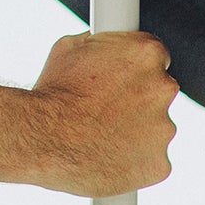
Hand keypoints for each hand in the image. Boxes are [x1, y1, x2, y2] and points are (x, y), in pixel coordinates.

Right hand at [24, 30, 178, 195]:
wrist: (40, 138)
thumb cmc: (51, 93)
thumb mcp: (69, 49)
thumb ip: (97, 44)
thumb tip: (96, 39)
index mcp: (148, 53)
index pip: (155, 58)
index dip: (134, 70)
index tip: (121, 81)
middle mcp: (164, 88)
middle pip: (158, 94)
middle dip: (137, 101)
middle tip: (104, 111)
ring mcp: (164, 129)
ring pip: (155, 130)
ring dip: (136, 133)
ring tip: (99, 138)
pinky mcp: (159, 165)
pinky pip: (151, 163)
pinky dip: (134, 163)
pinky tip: (107, 160)